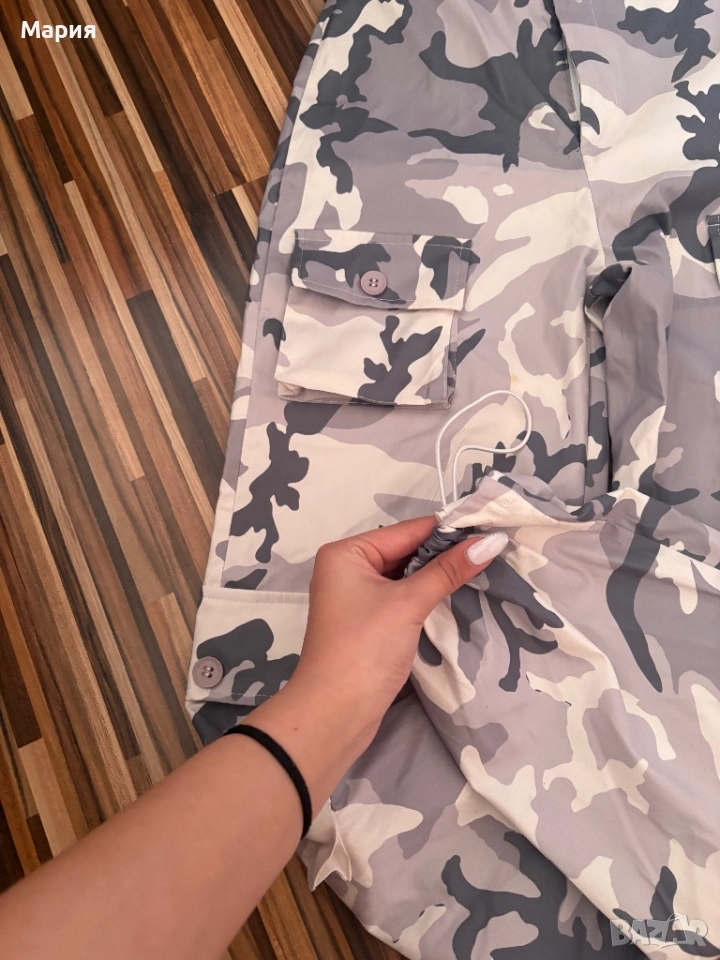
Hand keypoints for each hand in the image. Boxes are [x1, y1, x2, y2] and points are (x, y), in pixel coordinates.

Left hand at [291, 516, 507, 738]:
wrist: (334, 714)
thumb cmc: (365, 649)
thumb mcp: (408, 604)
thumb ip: (448, 571)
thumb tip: (490, 542)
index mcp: (347, 553)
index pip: (407, 531)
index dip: (448, 531)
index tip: (491, 527)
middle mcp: (347, 568)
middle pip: (406, 552)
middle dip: (445, 554)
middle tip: (494, 550)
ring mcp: (356, 597)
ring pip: (406, 577)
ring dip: (438, 576)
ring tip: (484, 568)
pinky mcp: (367, 623)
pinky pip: (402, 598)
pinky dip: (426, 597)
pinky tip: (456, 595)